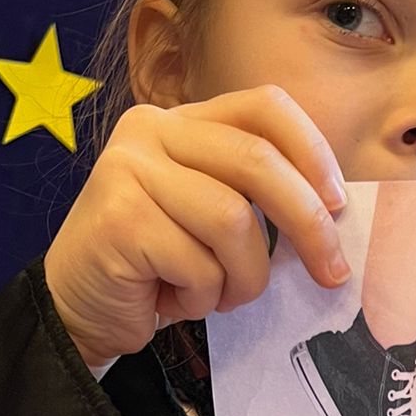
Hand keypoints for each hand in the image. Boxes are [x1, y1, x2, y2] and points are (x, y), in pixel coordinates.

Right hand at [43, 85, 348, 370]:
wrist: (78, 309)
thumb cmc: (156, 268)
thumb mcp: (211, 216)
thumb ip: (255, 195)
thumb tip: (335, 209)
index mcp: (180, 121)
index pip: (264, 107)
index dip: (313, 153)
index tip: (337, 205)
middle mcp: (150, 131)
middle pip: (258, 162)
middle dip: (308, 225)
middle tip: (331, 273)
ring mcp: (129, 170)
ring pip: (234, 222)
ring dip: (242, 279)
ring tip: (217, 296)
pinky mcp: (120, 218)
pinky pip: (199, 265)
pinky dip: (200, 298)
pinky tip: (171, 299)